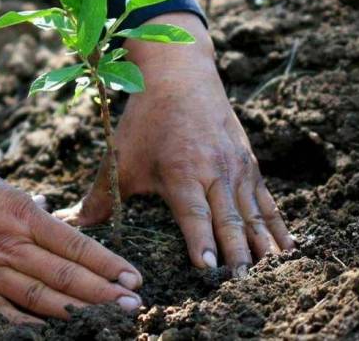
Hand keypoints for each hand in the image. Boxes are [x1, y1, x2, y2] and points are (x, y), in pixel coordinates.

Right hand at [0, 119, 142, 322]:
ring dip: (77, 312)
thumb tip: (47, 214)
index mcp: (19, 211)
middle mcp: (6, 242)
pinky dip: (26, 326)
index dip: (107, 264)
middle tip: (134, 307)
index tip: (132, 277)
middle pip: (65, 274)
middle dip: (104, 293)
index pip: (74, 243)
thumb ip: (22, 205)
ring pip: (39, 298)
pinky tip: (50, 335)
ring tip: (107, 322)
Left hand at [55, 13, 294, 274]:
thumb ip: (100, 195)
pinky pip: (267, 200)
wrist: (181, 75)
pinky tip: (287, 248)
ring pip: (253, 212)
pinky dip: (277, 225)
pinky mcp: (249, 163)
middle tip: (243, 282)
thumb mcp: (121, 156)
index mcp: (181, 171)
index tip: (210, 268)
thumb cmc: (147, 120)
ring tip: (271, 274)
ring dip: (262, 244)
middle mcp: (214, 171)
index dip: (202, 241)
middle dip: (237, 253)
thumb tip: (72, 223)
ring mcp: (236, 167)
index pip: (194, 214)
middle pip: (229, 219)